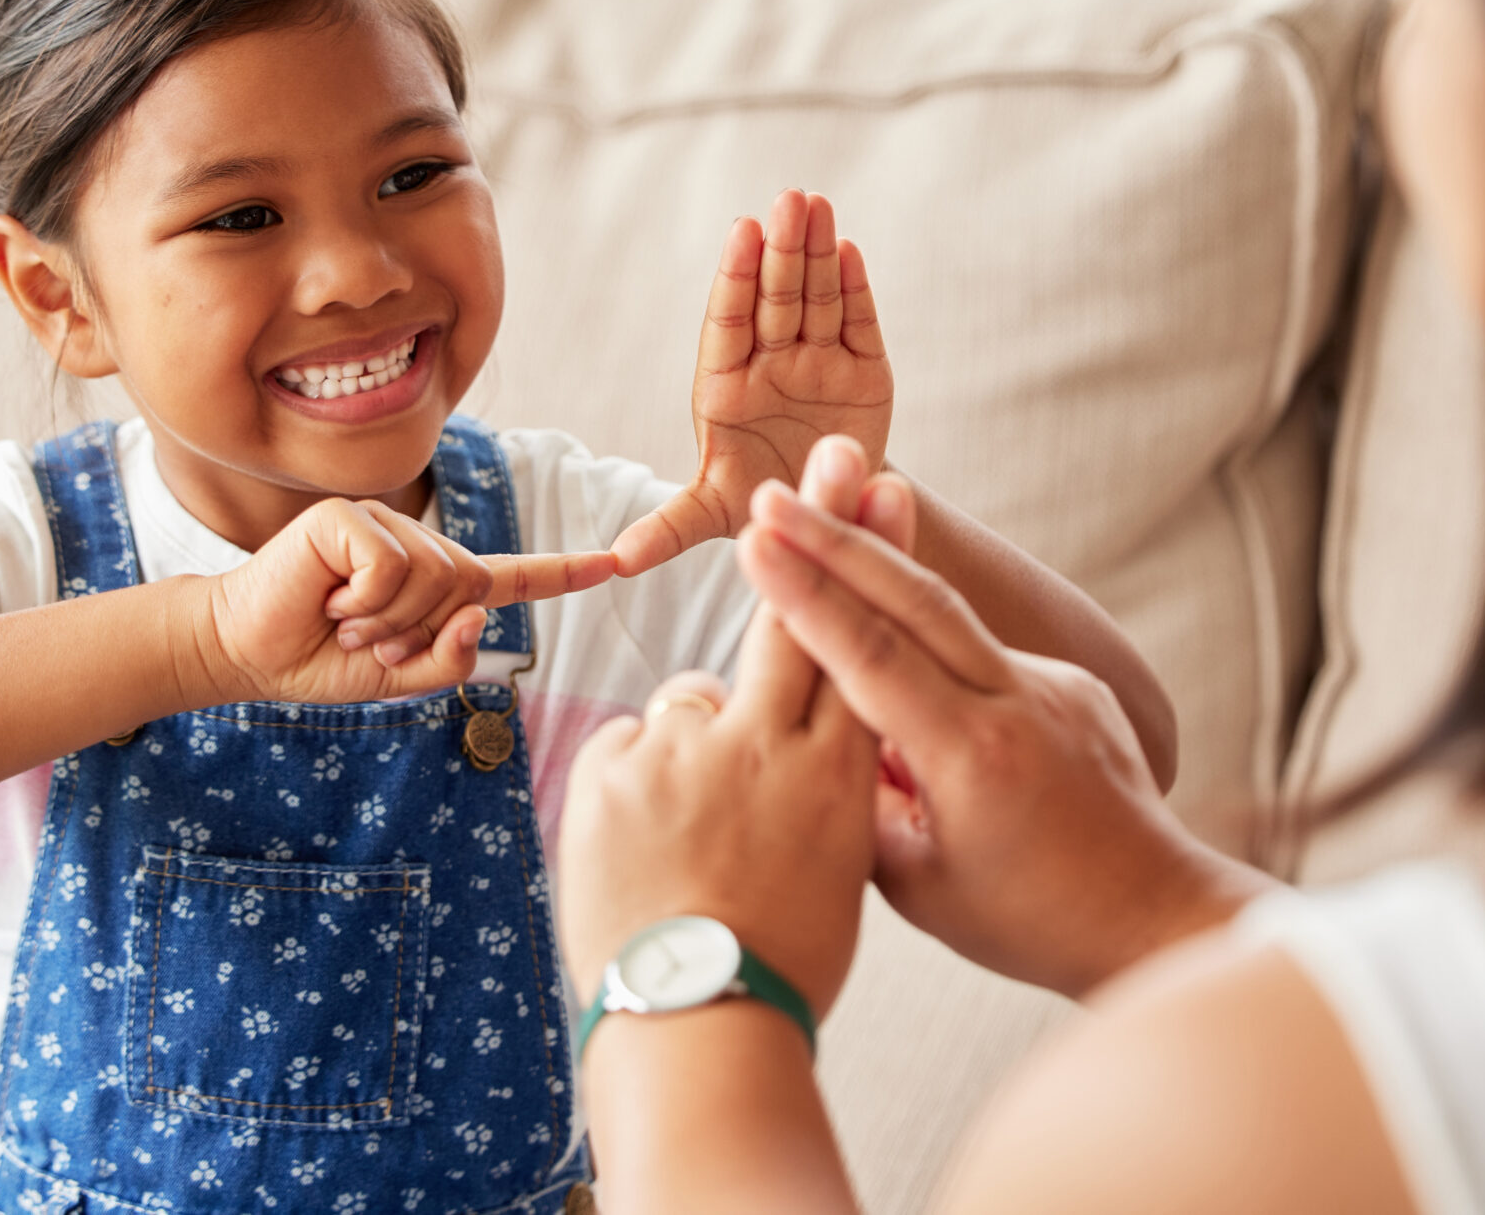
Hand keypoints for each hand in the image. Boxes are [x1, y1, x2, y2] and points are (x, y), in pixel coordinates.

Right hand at [194, 497, 612, 705]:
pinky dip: (364, 598)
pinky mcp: (349, 516)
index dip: (562, 572)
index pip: (510, 575)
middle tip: (361, 638)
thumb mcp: (397, 676)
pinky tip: (328, 598)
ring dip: (386, 619)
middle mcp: (417, 543)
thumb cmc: (318, 661)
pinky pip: (392, 566)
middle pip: (468, 586)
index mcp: (436, 582)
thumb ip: (448, 659)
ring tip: (341, 619)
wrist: (246, 652)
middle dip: (417, 632)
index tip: (616, 563)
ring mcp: (383, 522)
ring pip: (434, 577)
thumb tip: (484, 613)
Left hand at [560, 452, 878, 1020]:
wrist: (694, 1027)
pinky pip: (630, 745)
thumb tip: (820, 739)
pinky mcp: (612, 769)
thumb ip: (834, 787)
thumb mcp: (844, 871)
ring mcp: (683, 751)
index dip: (864, 558)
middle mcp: (767, 742)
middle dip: (804, 533)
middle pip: (785, 617)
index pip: (854, 641)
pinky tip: (646, 847)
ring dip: (696, 744)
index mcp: (838, 772)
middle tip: (820, 457)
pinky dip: (637, 781)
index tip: (872, 483)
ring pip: (693, 700)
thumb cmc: (783, 964)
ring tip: (693, 839)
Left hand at [611, 190, 891, 577]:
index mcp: (726, 386)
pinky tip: (849, 249)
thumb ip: (671, 527)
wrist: (827, 511)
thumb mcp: (713, 516)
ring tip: (816, 205)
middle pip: (775, 299)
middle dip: (781, 251)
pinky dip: (856, 289)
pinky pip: (858, 322)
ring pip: (816, 299)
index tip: (743, 233)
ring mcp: (818, 361)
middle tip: (788, 200)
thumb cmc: (760, 500)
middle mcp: (771, 363)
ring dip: (816, 251)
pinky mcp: (865, 370)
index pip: (729, 323)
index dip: (737, 278)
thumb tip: (614, 561)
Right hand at [736, 437, 1271, 996]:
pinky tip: (894, 645)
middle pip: (916, 598)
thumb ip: (860, 799)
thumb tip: (820, 733)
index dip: (806, 592)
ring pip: (948, 616)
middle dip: (836, 537)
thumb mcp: (919, 884)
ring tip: (817, 524)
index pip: (872, 655)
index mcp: (973, 758)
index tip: (754, 539)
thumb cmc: (1028, 922)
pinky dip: (928, 642)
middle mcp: (1020, 703)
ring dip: (878, 570)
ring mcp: (1056, 686)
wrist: (1154, 915)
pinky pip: (982, 652)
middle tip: (773, 493)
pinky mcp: (1075, 685)